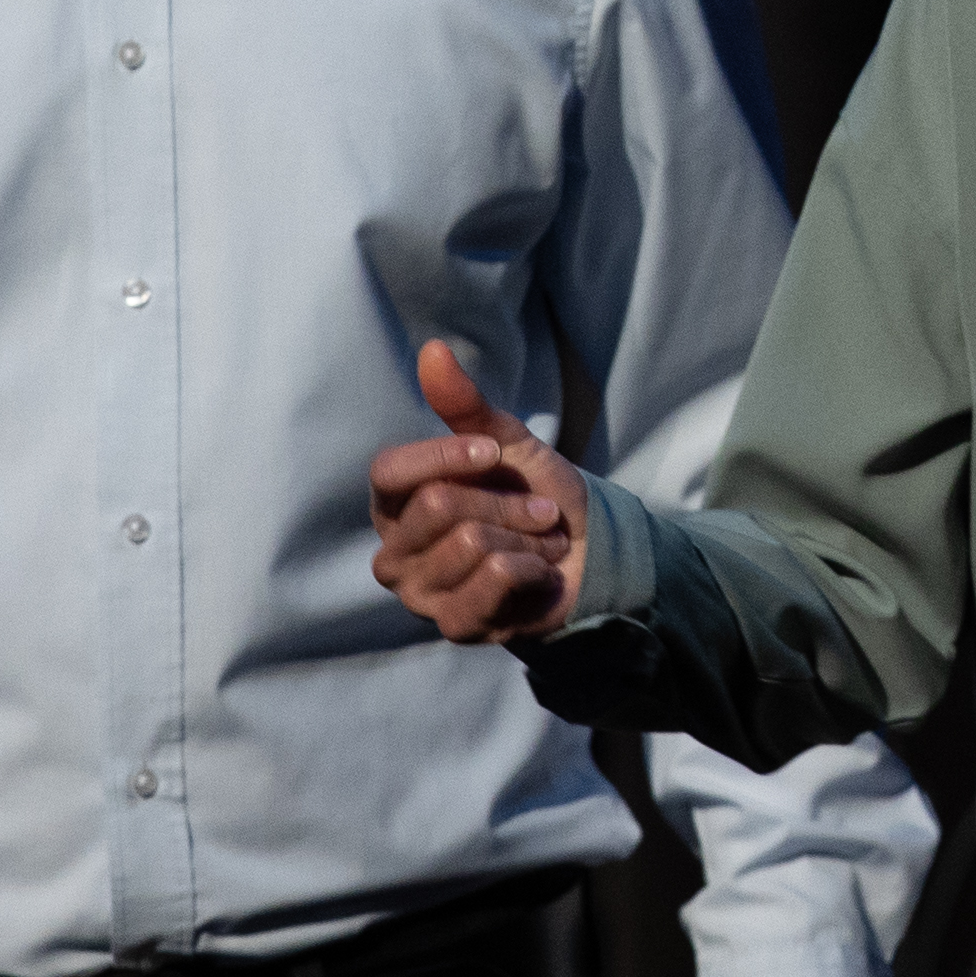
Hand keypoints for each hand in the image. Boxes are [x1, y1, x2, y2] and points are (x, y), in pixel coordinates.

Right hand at [368, 338, 586, 644]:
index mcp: (395, 503)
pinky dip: (530, 567)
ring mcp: (420, 594)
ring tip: (540, 540)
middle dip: (504, 501)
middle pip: (438, 506)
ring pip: (469, 544)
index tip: (495, 452)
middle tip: (538, 508)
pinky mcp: (454, 626)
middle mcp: (395, 551)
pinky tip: (537, 572)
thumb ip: (464, 405)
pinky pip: (492, 581)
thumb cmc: (531, 492)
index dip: (444, 457)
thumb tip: (433, 350)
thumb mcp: (505, 442)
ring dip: (524, 535)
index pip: (389, 471)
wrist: (586, 554)